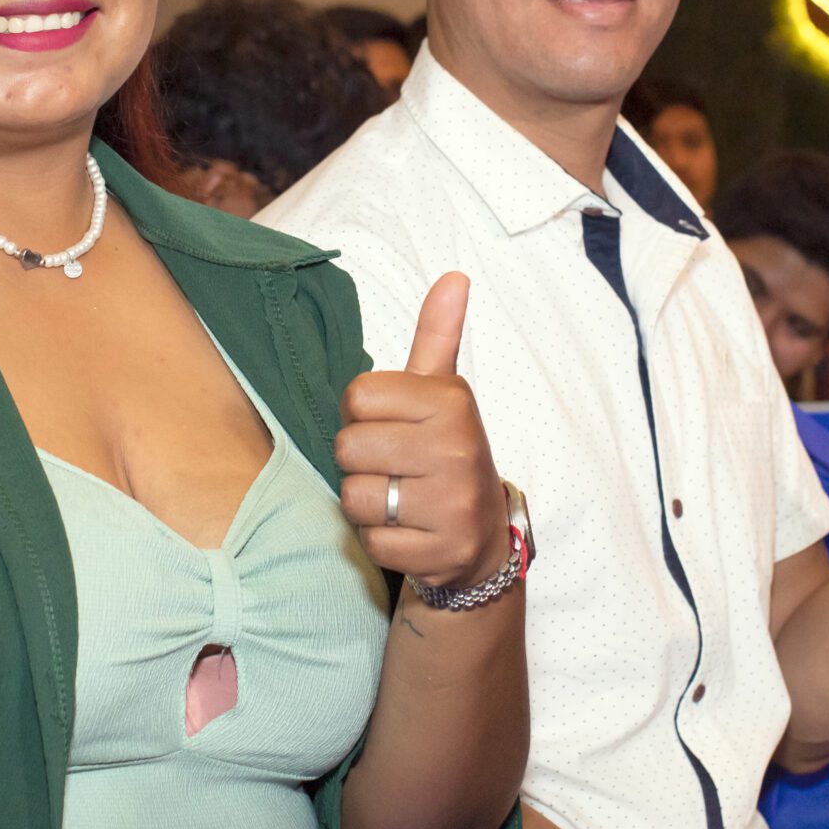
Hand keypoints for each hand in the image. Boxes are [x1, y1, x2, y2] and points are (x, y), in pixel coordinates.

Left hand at [338, 274, 509, 592]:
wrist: (481, 536)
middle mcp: (457, 448)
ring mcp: (452, 503)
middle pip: (348, 448)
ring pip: (355, 497)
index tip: (392, 427)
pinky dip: (380, 541)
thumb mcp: (443, 394)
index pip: (355, 397)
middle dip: (361, 462)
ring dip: (368, 504)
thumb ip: (437, 335)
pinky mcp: (441, 552)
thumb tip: (454, 276)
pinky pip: (371, 541)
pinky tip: (408, 532)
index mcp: (451, 401)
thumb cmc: (445, 453)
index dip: (362, 416)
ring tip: (400, 499)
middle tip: (396, 467)